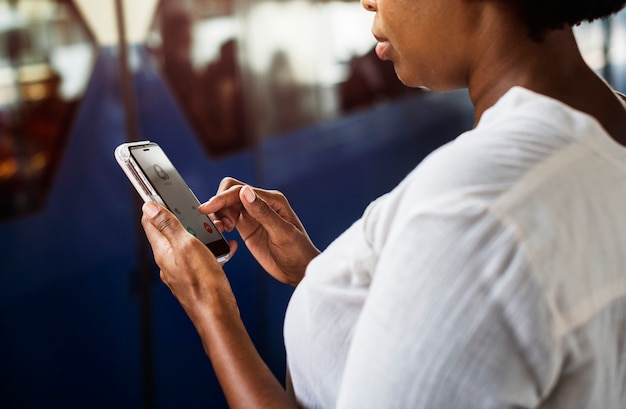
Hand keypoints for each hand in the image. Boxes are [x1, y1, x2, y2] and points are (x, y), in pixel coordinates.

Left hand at [141, 201, 238, 319]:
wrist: (218, 315)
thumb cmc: (203, 283)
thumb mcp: (187, 246)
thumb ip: (169, 226)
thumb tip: (149, 207)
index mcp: (162, 251)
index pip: (150, 222)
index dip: (154, 205)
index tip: (161, 193)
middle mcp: (168, 262)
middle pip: (170, 232)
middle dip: (183, 219)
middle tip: (197, 212)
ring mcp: (181, 271)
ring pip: (187, 244)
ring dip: (200, 234)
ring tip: (215, 231)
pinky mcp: (195, 279)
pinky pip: (200, 258)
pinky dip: (210, 250)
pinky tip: (224, 249)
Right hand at [199, 177, 319, 285]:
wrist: (300, 272)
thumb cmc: (298, 252)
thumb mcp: (282, 233)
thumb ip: (263, 212)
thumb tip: (245, 192)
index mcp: (272, 200)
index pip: (239, 190)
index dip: (221, 198)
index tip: (207, 208)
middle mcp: (261, 204)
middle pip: (230, 193)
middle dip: (218, 204)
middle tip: (219, 224)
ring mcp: (253, 216)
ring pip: (227, 205)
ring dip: (218, 214)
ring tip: (222, 230)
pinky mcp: (247, 228)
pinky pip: (228, 218)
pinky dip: (221, 223)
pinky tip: (224, 233)